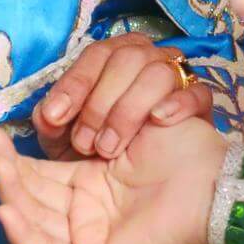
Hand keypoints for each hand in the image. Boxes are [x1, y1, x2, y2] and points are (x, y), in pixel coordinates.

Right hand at [0, 117, 226, 243]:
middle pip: (28, 194)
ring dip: (9, 191)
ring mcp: (87, 237)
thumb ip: (85, 121)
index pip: (35, 173)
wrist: (210, 173)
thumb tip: (51, 111)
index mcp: (88, 184)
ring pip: (34, 218)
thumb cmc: (177, 144)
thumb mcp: (122, 124)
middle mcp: (83, 212)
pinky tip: (7, 207)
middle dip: (0, 170)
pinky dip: (25, 232)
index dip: (5, 157)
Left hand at [33, 33, 213, 159]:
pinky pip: (198, 92)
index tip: (56, 116)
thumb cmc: (99, 154)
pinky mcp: (201, 104)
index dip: (75, 84)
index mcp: (113, 60)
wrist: (141, 188)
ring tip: (111, 148)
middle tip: (85, 143)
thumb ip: (50, 124)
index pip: (96, 55)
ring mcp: (177, 79)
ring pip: (158, 71)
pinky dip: (179, 103)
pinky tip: (158, 121)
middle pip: (127, 56)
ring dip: (129, 109)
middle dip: (99, 102)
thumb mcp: (66, 143)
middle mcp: (146, 60)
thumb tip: (42, 114)